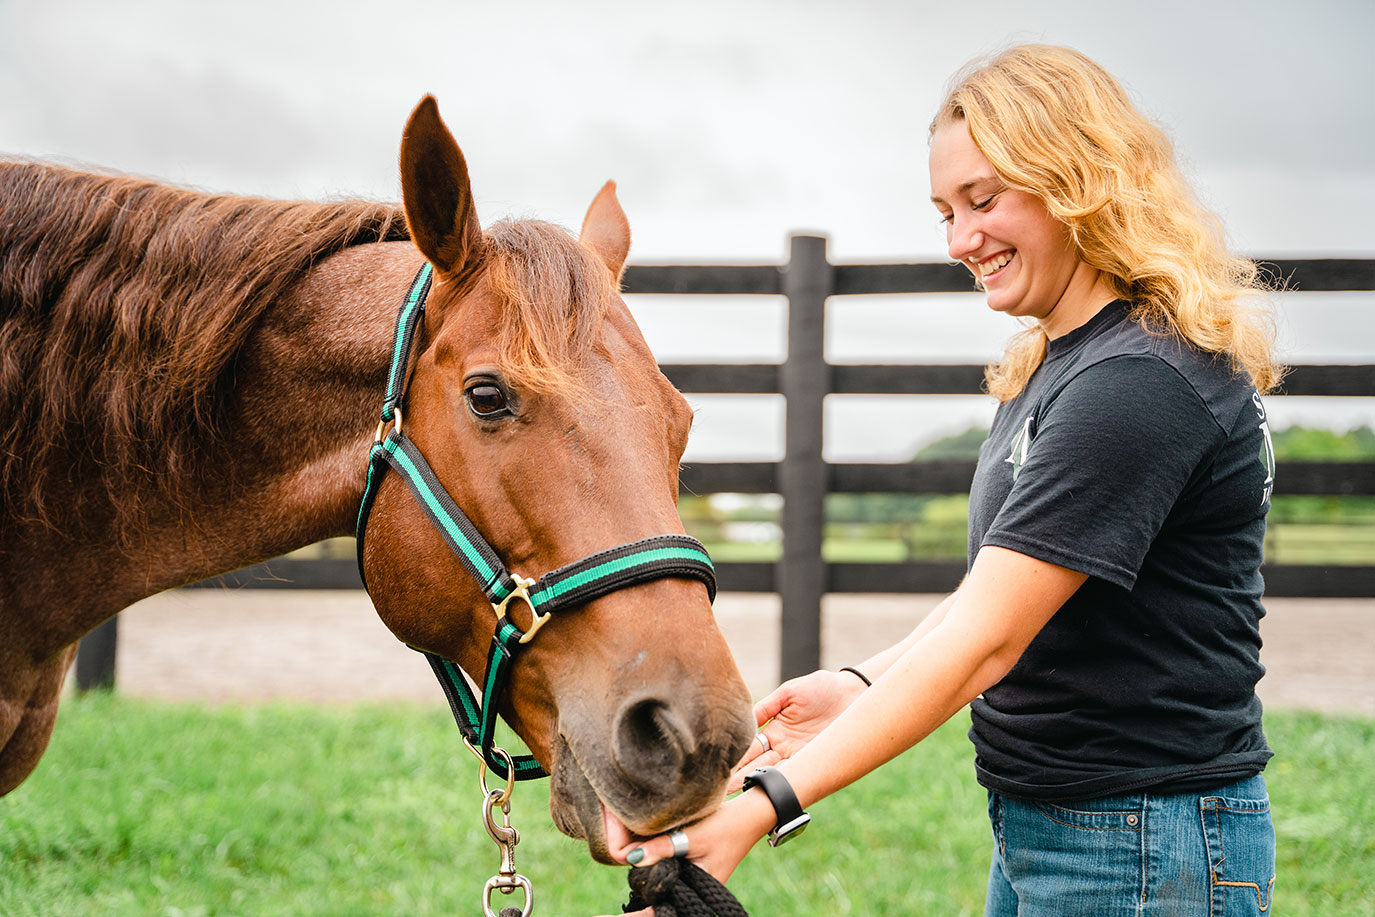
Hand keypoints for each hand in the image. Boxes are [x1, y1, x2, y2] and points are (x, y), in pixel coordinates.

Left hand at [595, 787, 776, 916]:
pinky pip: (663, 875)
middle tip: (603, 904)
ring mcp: (688, 883)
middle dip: (633, 895)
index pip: (654, 913)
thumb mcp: (692, 835)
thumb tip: (630, 857)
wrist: (749, 817)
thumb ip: (662, 847)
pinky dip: (651, 867)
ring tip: (617, 873)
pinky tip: (639, 856)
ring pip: (656, 889)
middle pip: (652, 902)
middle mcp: (689, 893)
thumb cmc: (725, 827)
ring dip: (642, 880)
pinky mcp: (686, 871)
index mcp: (693, 893)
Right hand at [728, 668, 866, 790]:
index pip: (750, 748)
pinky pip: (796, 773)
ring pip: (774, 773)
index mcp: (773, 730)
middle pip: (757, 765)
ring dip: (757, 783)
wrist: (852, 692)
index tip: (718, 767)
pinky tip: (766, 788)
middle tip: (719, 790)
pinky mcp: (816, 760)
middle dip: (739, 777)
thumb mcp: (789, 692)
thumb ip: (766, 706)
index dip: (735, 757)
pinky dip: (782, 780)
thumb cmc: (821, 688)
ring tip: (736, 795)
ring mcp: (799, 756)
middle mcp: (783, 747)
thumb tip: (744, 718)